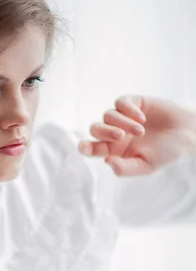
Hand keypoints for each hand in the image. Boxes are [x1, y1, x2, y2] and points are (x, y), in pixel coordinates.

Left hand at [78, 95, 195, 175]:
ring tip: (140, 130)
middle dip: (104, 132)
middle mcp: (115, 133)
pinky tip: (142, 118)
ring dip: (122, 122)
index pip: (93, 148)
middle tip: (120, 136)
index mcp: (114, 150)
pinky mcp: (134, 103)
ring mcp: (124, 117)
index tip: (84, 146)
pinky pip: (121, 102)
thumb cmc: (166, 152)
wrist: (188, 134)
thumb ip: (126, 168)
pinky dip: (128, 109)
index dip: (85, 147)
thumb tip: (107, 162)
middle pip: (96, 129)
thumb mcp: (146, 166)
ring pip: (108, 115)